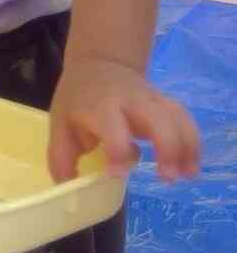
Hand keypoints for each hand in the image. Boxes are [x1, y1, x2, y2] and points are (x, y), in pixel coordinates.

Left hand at [47, 55, 200, 183]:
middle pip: (157, 118)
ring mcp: (151, 99)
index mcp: (99, 106)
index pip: (113, 127)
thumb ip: (61, 157)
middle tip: (167, 178)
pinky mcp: (165, 102)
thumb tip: (66, 189)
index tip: (118, 174)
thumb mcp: (60, 123)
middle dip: (167, 148)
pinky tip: (191, 165)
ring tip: (187, 175)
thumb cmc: (78, 100)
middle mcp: (130, 100)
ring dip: (187, 146)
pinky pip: (185, 119)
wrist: (99, 64)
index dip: (117, 152)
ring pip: (177, 117)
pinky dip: (192, 142)